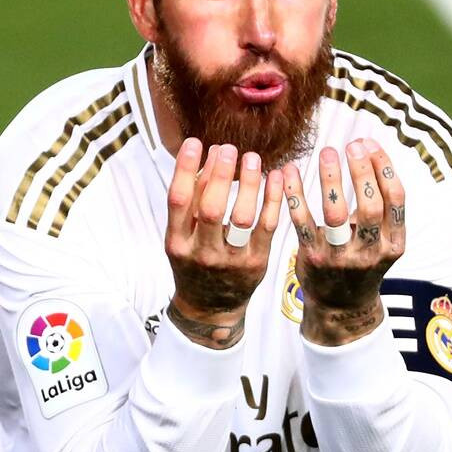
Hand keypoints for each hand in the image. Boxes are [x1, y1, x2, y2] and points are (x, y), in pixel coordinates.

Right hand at [165, 138, 283, 348]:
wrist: (210, 308)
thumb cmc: (194, 262)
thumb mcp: (182, 236)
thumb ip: (192, 201)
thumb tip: (210, 155)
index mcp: (176, 242)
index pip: (178, 200)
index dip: (186, 169)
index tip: (196, 143)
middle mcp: (201, 252)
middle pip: (212, 208)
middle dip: (221, 175)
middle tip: (229, 148)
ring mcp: (231, 260)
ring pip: (242, 217)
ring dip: (249, 184)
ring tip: (253, 158)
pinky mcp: (257, 263)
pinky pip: (267, 227)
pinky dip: (272, 199)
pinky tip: (276, 177)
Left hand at [284, 138, 406, 345]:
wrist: (341, 307)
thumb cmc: (362, 261)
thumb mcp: (382, 240)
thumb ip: (379, 207)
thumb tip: (369, 152)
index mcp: (394, 243)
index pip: (396, 199)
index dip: (384, 167)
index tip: (370, 144)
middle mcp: (371, 251)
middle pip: (370, 205)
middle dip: (362, 171)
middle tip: (352, 145)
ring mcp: (341, 257)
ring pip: (336, 214)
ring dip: (331, 179)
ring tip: (327, 152)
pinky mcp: (313, 258)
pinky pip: (302, 221)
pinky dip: (295, 194)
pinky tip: (289, 171)